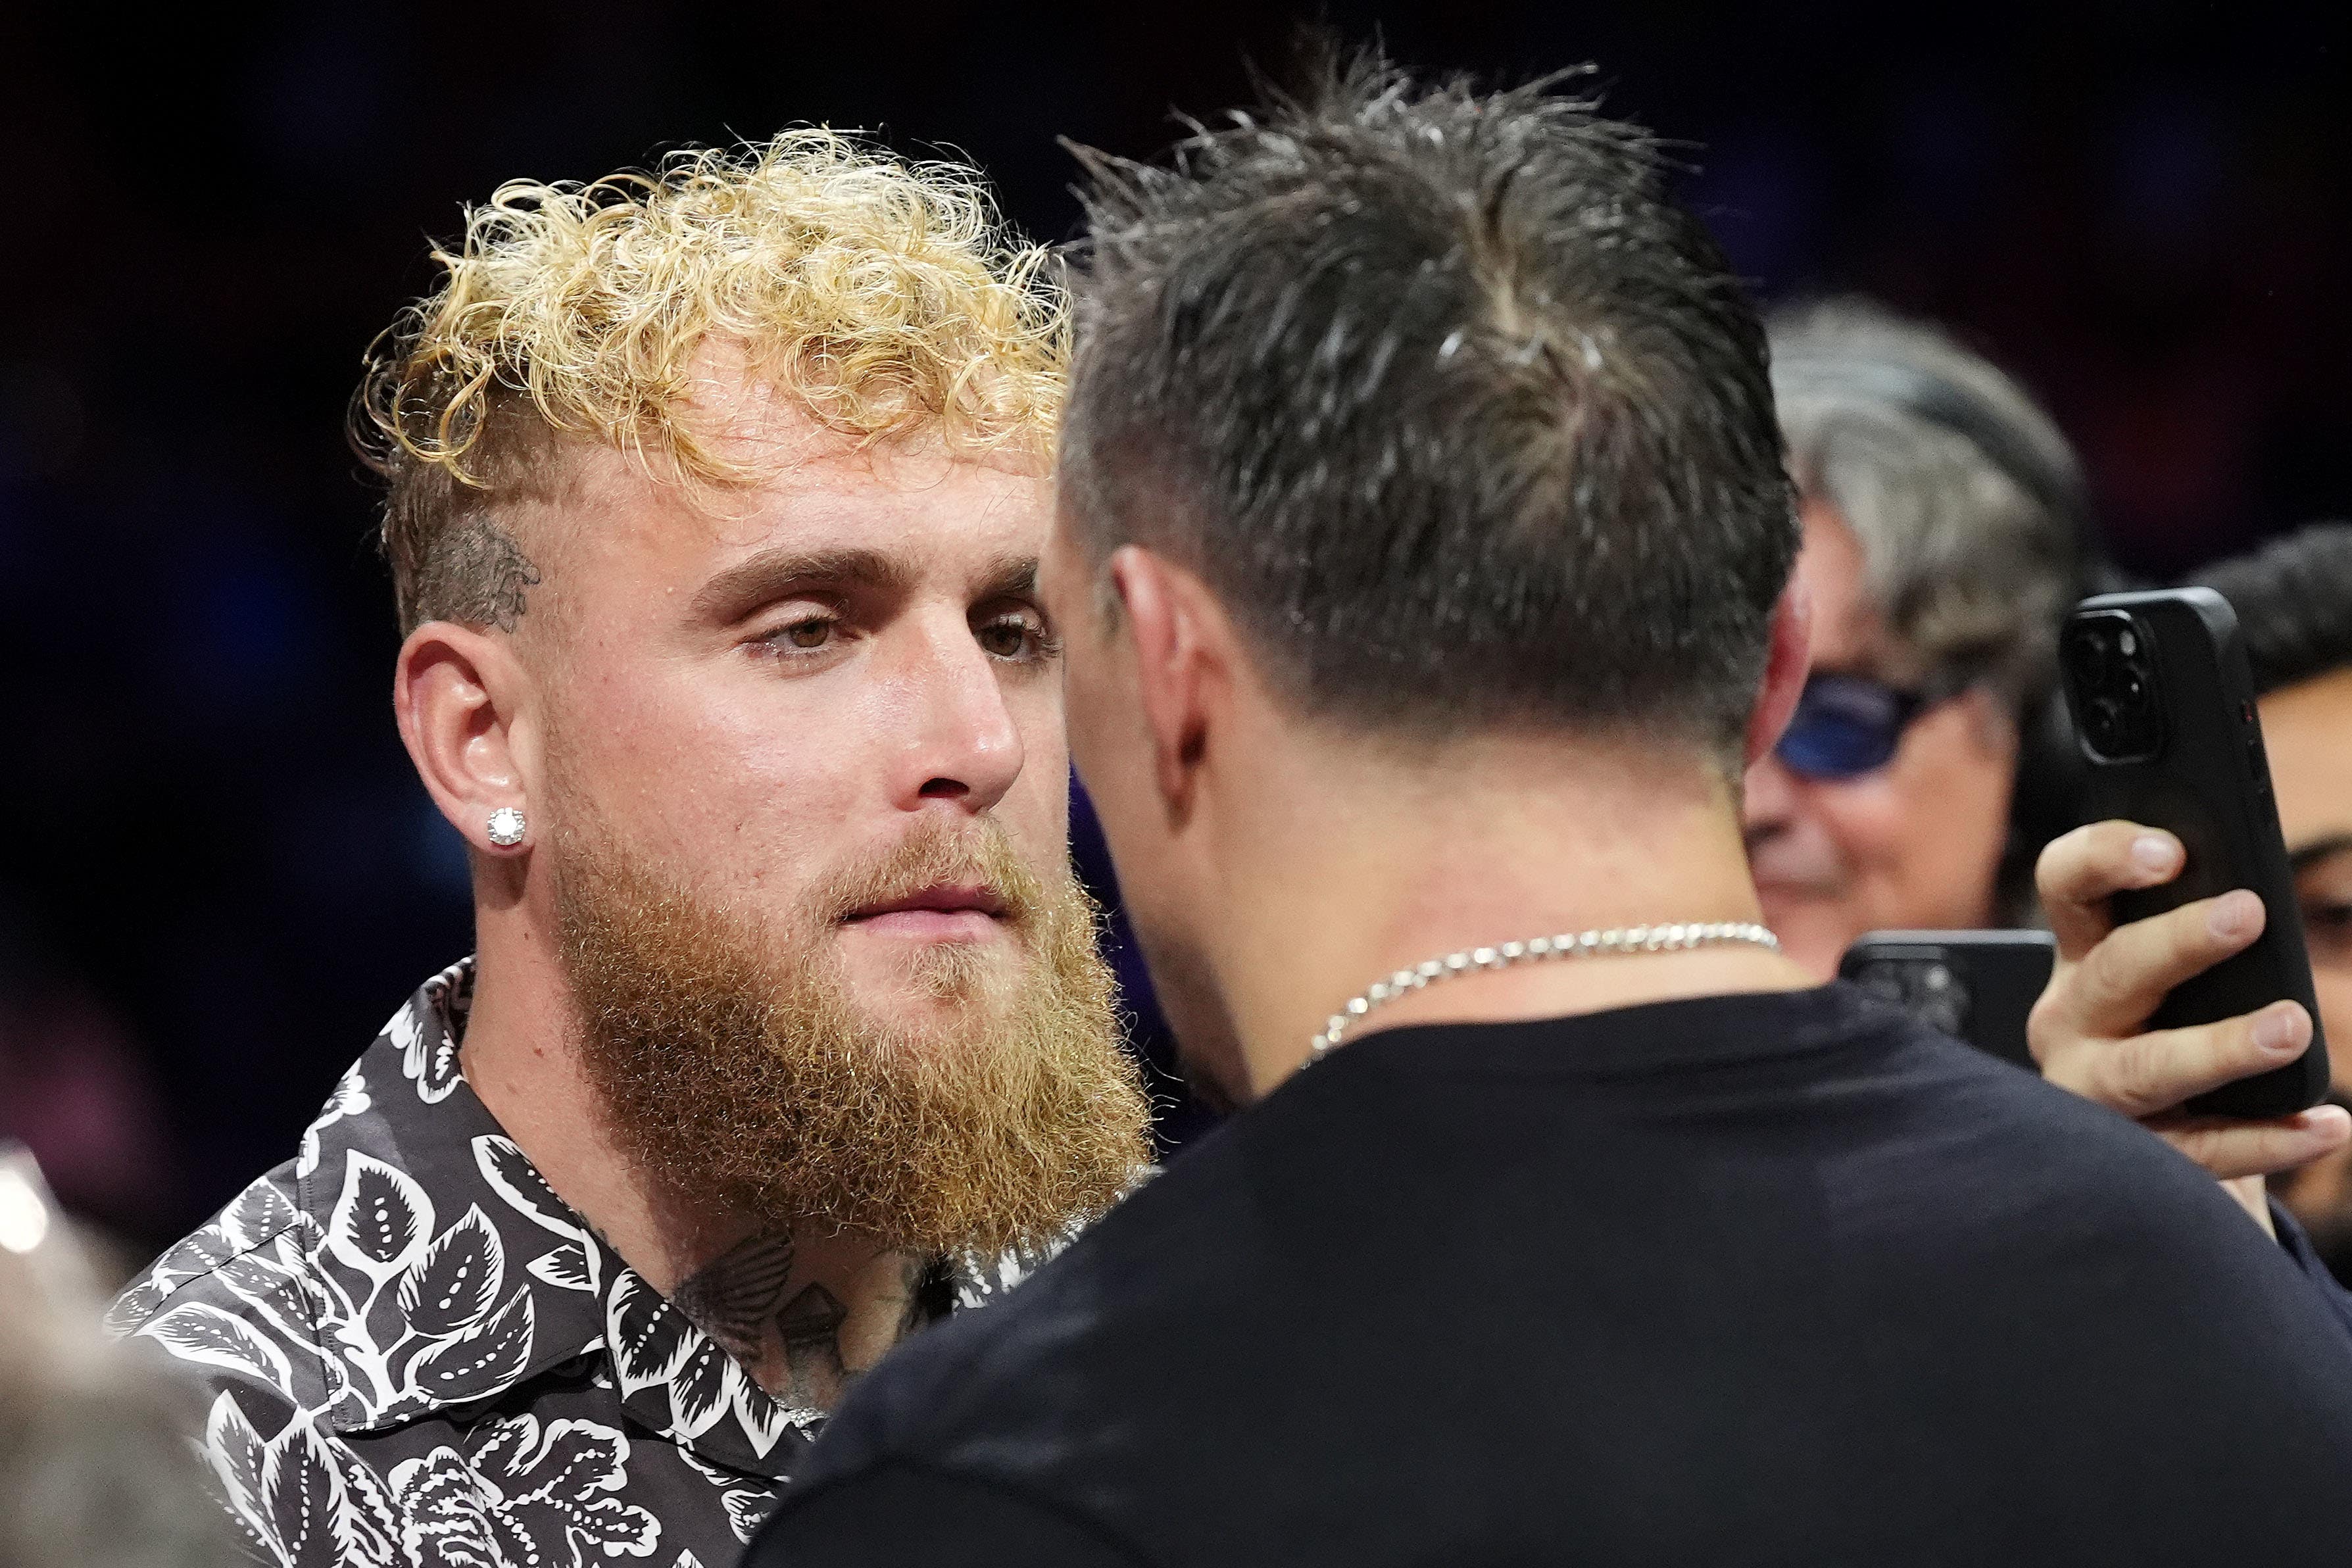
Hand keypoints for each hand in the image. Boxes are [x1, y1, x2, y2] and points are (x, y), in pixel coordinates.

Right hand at [2029, 821, 2350, 1212]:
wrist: (2156, 1156)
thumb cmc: (2179, 1038)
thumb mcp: (2178, 982)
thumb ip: (2200, 938)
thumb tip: (2257, 902)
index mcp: (2084, 958)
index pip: (2067, 886)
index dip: (2103, 859)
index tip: (2172, 852)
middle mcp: (2072, 1020)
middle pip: (2111, 973)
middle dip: (2176, 942)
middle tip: (2247, 915)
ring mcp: (2093, 1091)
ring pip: (2143, 1068)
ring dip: (2218, 1047)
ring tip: (2291, 1027)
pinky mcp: (2134, 1155)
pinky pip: (2201, 1147)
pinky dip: (2268, 1138)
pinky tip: (2327, 1124)